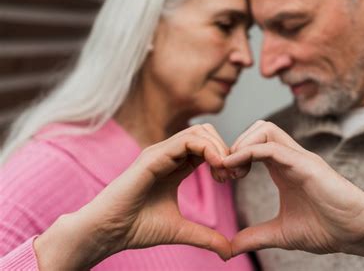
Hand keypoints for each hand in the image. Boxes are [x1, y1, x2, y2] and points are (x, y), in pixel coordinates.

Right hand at [35, 124, 232, 269]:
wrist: (108, 232)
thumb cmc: (137, 228)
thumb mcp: (181, 231)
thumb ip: (206, 237)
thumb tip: (229, 252)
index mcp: (175, 166)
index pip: (207, 147)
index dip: (225, 157)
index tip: (235, 178)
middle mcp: (168, 155)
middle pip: (206, 133)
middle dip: (226, 149)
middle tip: (233, 174)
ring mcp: (160, 153)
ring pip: (199, 132)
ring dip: (219, 148)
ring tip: (225, 172)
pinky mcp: (152, 157)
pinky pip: (186, 141)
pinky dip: (207, 149)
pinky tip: (217, 167)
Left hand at [223, 121, 363, 255]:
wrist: (357, 233)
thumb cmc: (327, 229)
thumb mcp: (281, 233)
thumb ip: (255, 237)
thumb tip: (229, 249)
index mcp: (283, 169)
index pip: (254, 145)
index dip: (233, 155)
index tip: (222, 177)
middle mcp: (291, 158)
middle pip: (257, 129)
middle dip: (235, 144)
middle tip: (224, 171)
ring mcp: (299, 158)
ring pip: (264, 129)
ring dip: (241, 143)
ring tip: (230, 168)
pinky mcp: (307, 164)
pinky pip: (272, 147)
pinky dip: (249, 151)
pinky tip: (235, 166)